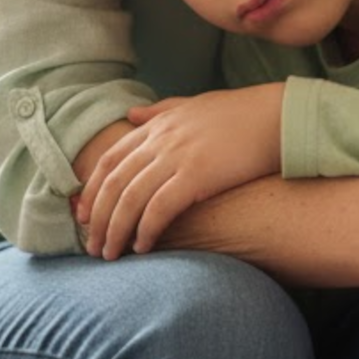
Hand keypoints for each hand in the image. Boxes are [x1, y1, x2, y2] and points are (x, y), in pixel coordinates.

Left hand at [75, 83, 284, 258]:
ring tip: (111, 254)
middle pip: (114, 182)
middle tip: (91, 245)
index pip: (110, 159)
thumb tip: (131, 115)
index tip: (82, 214)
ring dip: (115, 230)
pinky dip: (146, 230)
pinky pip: (159, 208)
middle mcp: (161, 139)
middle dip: (97, 217)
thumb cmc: (240, 114)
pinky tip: (143, 247)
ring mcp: (177, 156)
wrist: (277, 117)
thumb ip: (160, 111)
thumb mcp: (194, 105)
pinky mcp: (196, 175)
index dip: (92, 189)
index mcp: (158, 124)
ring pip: (130, 199)